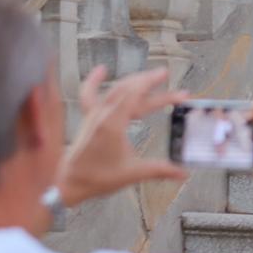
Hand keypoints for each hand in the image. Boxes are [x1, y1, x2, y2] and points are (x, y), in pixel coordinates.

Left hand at [59, 66, 187, 206]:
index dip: (162, 94)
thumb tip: (183, 173)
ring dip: (133, 80)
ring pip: (115, 89)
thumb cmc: (98, 177)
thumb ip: (160, 170)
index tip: (180, 93)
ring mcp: (94, 114)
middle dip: (149, 80)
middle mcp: (102, 115)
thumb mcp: (133, 173)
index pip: (139, 98)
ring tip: (149, 75)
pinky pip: (89, 94)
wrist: (70, 182)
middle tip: (166, 74)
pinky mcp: (89, 118)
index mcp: (113, 124)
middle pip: (128, 89)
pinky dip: (95, 81)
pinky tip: (102, 70)